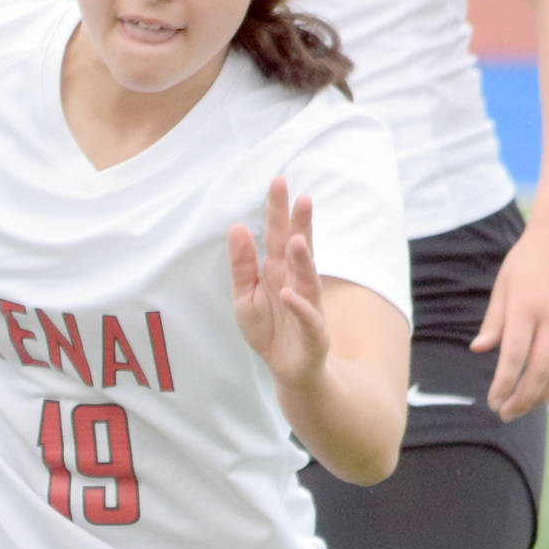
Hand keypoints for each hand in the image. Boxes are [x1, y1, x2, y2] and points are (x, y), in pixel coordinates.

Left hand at [230, 178, 329, 388]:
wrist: (286, 367)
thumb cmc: (267, 327)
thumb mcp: (243, 295)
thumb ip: (242, 264)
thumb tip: (236, 227)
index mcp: (277, 270)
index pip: (278, 235)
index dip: (278, 210)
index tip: (278, 181)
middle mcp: (295, 282)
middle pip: (299, 249)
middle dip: (301, 224)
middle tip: (303, 197)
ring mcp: (307, 305)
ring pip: (307, 279)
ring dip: (305, 260)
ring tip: (300, 239)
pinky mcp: (312, 332)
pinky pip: (307, 317)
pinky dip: (299, 306)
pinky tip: (289, 293)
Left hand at [471, 220, 548, 418]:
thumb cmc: (525, 262)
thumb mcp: (502, 287)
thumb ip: (493, 322)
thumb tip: (478, 350)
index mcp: (525, 307)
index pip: (513, 358)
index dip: (503, 386)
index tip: (492, 402)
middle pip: (539, 370)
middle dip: (522, 398)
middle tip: (506, 413)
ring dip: (543, 395)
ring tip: (524, 406)